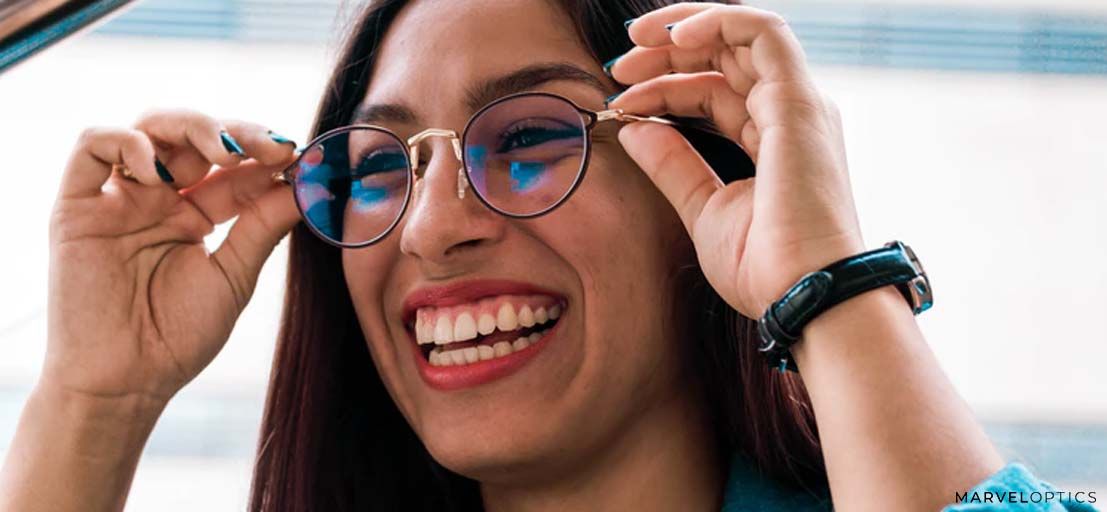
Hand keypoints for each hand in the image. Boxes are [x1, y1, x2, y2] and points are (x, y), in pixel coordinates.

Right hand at [45, 109, 299, 409]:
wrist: (125, 384)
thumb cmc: (178, 338)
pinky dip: (127, 142)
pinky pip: (92, 147)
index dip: (265, 155)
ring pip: (149, 128)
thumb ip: (264, 226)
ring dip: (191, 128)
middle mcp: (158, 199)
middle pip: (195, 137)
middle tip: (270, 147)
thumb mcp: (233, 276)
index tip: (299, 156)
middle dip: (236, 133)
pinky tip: (159, 168)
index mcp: (197, 215)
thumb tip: (307, 183)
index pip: (234, 166)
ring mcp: (119, 198)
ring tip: (223, 153)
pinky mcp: (77, 206)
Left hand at [609, 4, 863, 316]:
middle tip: (618, 67)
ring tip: (635, 41)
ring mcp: (797, 105)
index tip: (619, 104)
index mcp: (771, 140)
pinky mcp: (798, 102)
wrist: (803, 295)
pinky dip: (718, 20)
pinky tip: (672, 34)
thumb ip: (672, 164)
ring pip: (741, 36)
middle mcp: (789, 115)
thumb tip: (633, 127)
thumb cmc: (764, 268)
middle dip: (666, 53)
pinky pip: (763, 32)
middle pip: (724, 58)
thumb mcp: (702, 208)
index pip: (711, 91)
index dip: (662, 89)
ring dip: (684, 30)